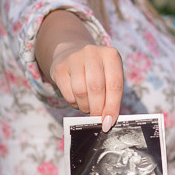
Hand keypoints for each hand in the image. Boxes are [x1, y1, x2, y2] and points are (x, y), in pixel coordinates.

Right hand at [35, 10, 123, 129]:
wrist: (72, 53)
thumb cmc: (97, 71)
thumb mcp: (109, 76)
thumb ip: (112, 96)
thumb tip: (108, 120)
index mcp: (111, 55)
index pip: (115, 85)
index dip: (112, 106)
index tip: (109, 122)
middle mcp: (92, 53)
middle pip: (96, 88)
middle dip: (98, 109)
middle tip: (97, 118)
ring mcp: (74, 59)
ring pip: (81, 92)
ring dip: (85, 107)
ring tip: (88, 108)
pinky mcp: (60, 68)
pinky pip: (68, 94)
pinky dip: (75, 104)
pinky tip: (78, 101)